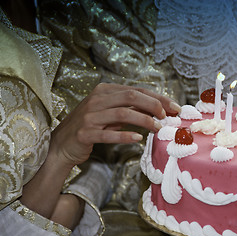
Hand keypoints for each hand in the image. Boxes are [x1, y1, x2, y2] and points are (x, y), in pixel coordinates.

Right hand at [50, 83, 180, 167]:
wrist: (61, 144)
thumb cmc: (90, 127)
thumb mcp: (110, 113)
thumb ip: (130, 108)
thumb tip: (158, 109)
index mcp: (104, 91)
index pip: (136, 90)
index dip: (158, 98)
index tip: (174, 107)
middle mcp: (97, 99)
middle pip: (131, 97)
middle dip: (154, 105)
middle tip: (168, 117)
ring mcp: (89, 116)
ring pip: (122, 113)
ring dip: (144, 120)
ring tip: (157, 128)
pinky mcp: (85, 133)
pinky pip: (108, 134)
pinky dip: (124, 136)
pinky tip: (137, 138)